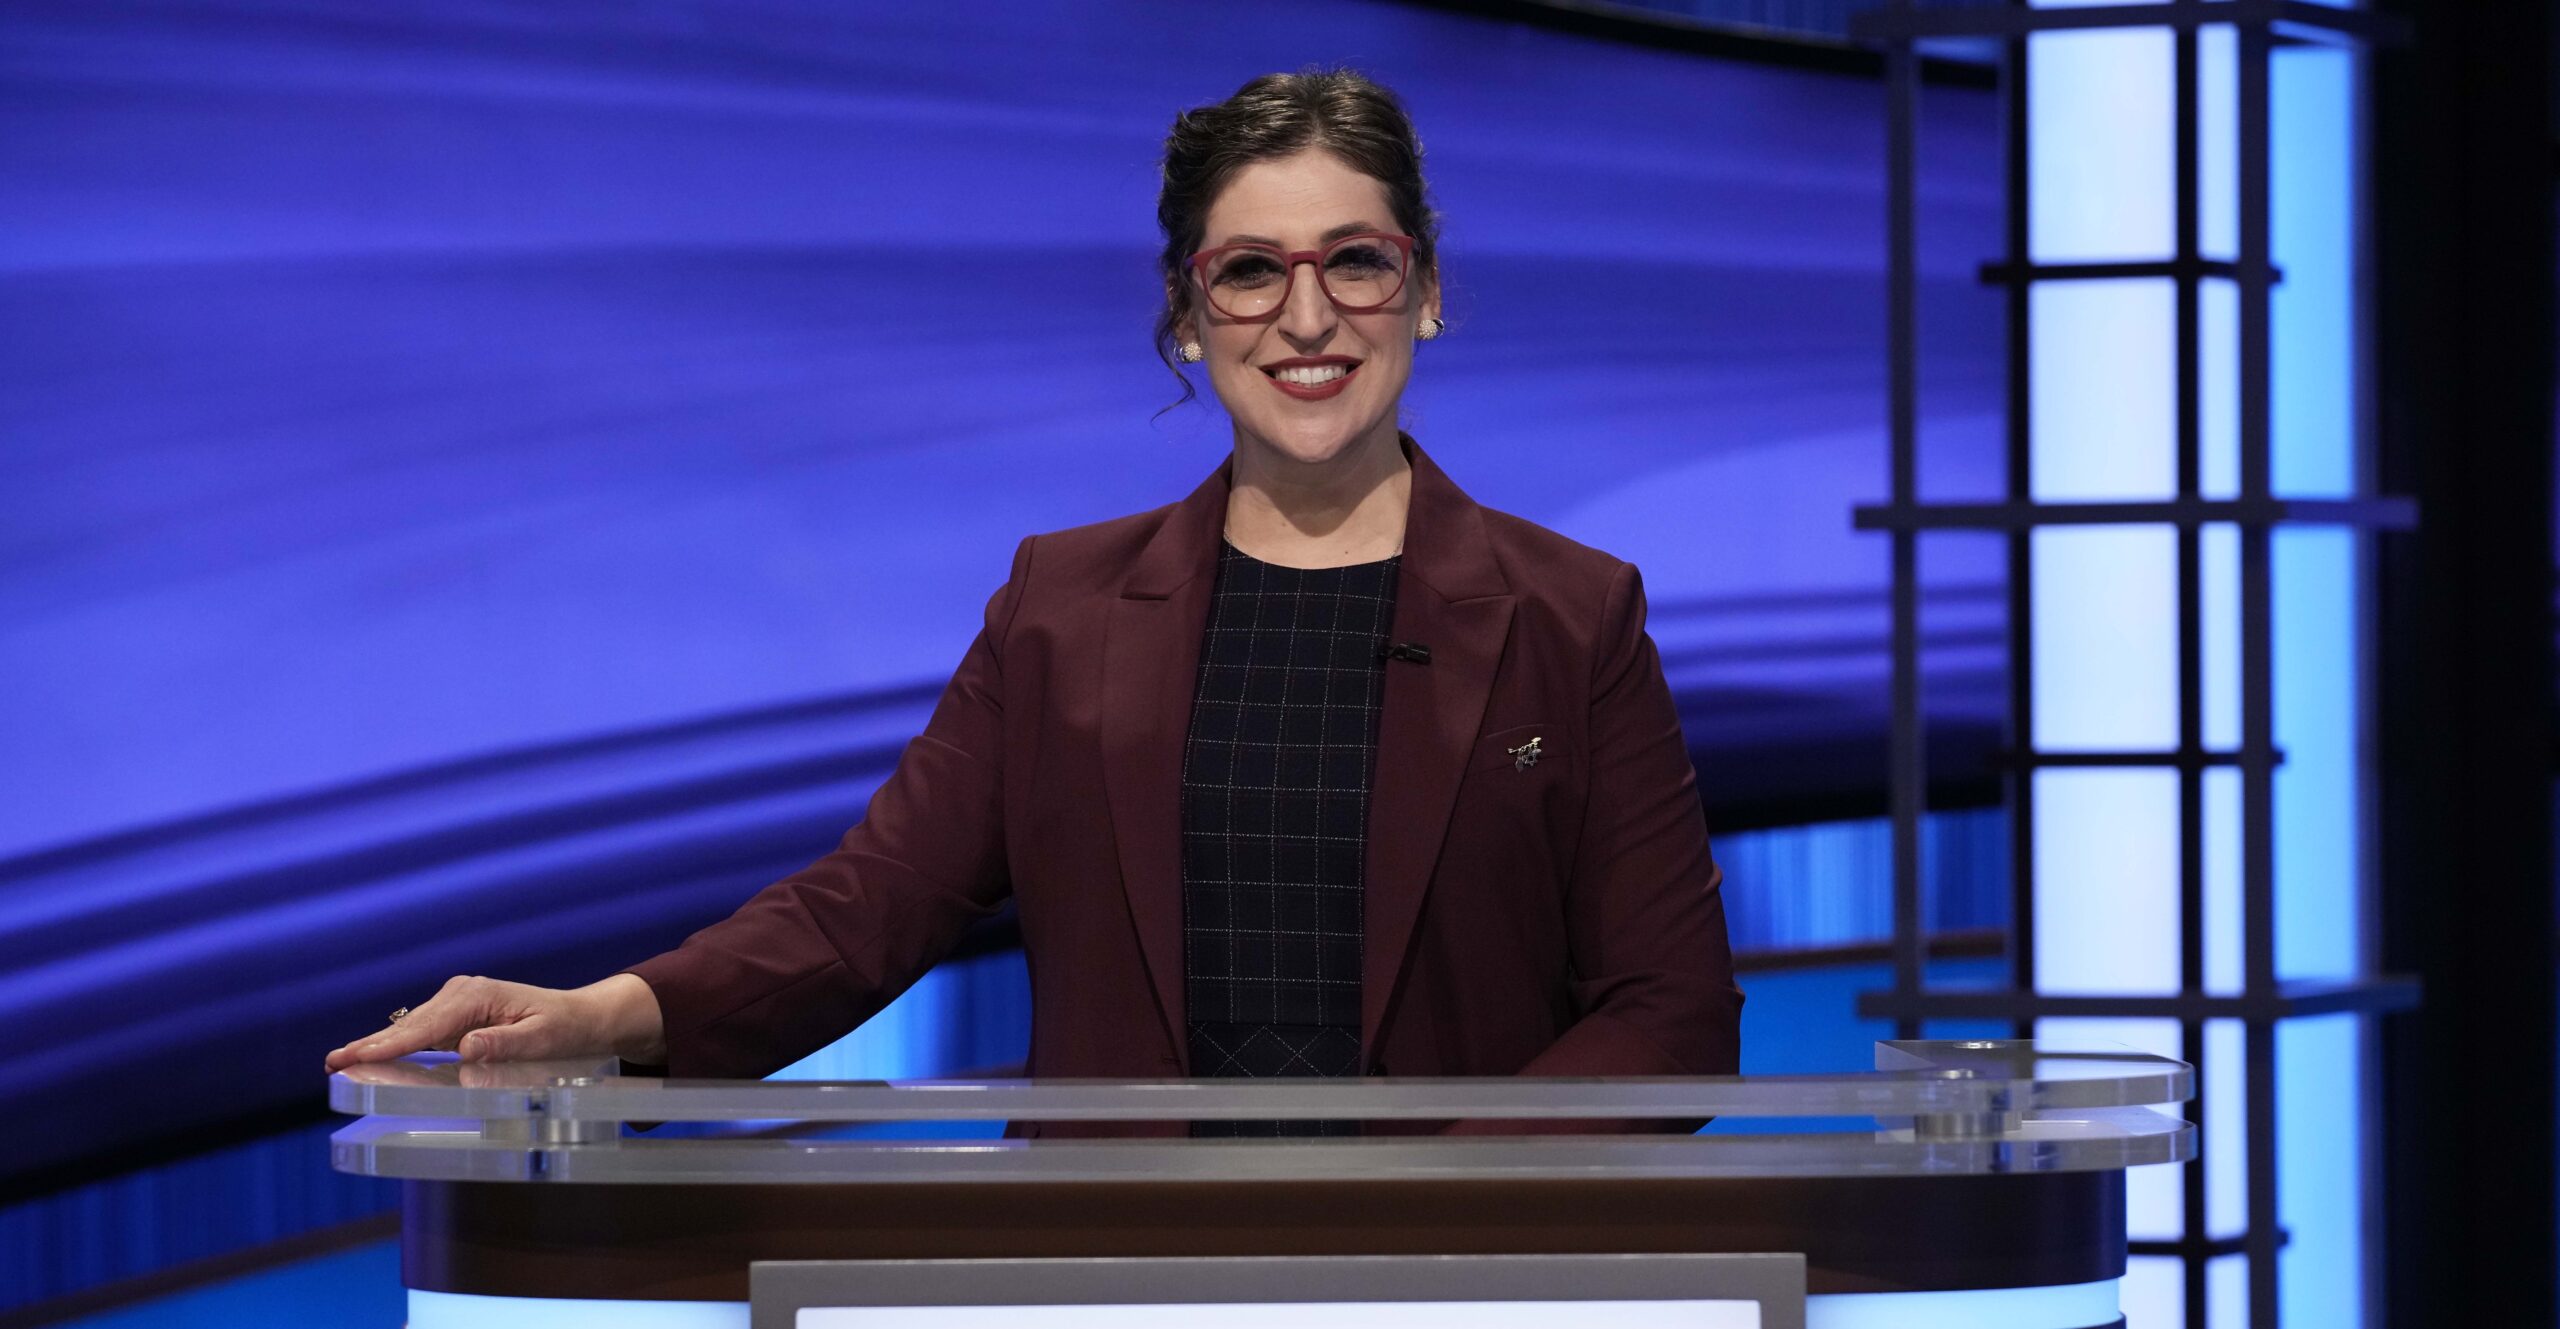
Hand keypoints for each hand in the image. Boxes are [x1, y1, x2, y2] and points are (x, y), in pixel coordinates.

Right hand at [323, 973, 664, 1071]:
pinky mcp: (456, 1015)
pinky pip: (420, 1032)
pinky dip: (394, 1044)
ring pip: (410, 1028)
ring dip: (376, 1044)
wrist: (581, 1017)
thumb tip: (467, 1047)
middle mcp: (461, 994)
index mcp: (478, 996)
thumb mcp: (544, 1039)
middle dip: (371, 1043)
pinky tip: (369, 1058)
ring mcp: (456, 1003)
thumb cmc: (565, 1028)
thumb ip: (506, 1044)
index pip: (429, 1026)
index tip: (362, 1056)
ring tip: (338, 1062)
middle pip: (410, 1025)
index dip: (393, 1043)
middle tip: (333, 1062)